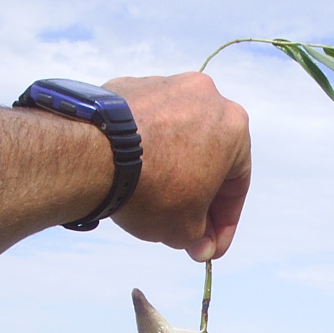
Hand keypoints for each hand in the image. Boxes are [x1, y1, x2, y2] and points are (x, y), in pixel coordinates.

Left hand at [105, 73, 250, 259]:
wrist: (97, 154)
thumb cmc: (154, 188)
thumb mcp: (185, 228)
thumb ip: (199, 237)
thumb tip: (200, 243)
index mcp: (234, 128)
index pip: (236, 186)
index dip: (223, 225)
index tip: (210, 245)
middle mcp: (206, 97)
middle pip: (209, 158)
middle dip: (198, 197)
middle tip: (186, 229)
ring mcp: (166, 86)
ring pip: (178, 138)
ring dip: (173, 171)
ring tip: (156, 202)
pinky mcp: (131, 86)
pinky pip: (147, 126)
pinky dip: (145, 151)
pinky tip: (133, 176)